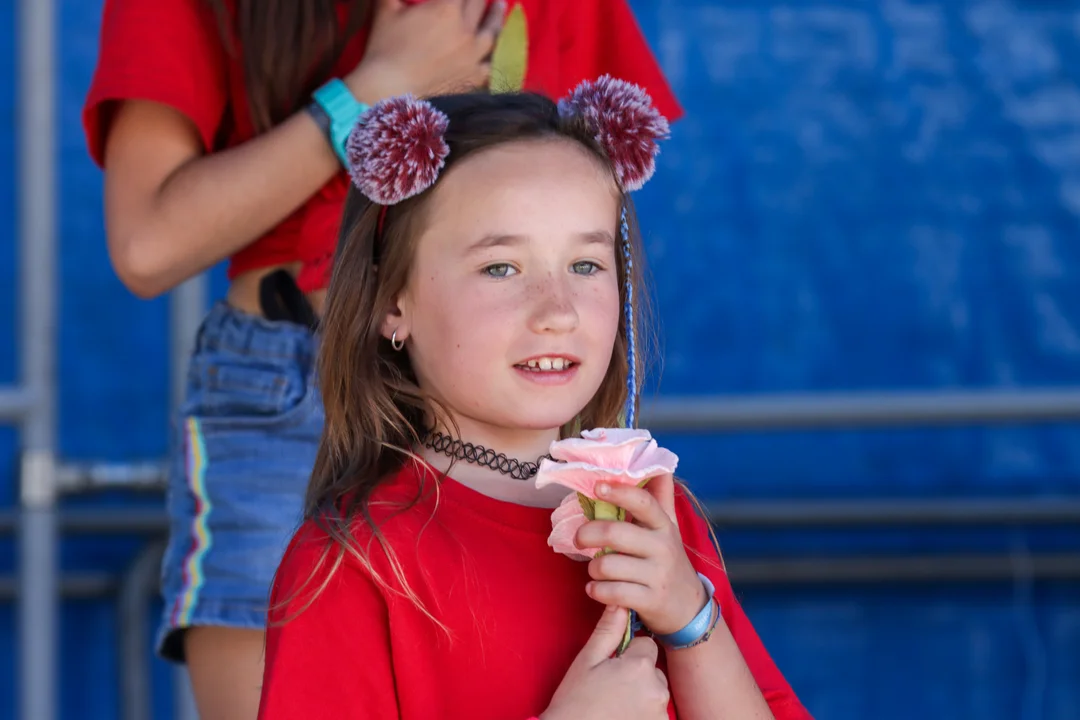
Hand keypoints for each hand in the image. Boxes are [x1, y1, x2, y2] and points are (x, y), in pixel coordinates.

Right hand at [346, 0, 503, 101]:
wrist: (389, 92)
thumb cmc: (384, 49)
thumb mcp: (386, 10)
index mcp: (447, 8)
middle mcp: (466, 30)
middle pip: (480, 4)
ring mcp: (473, 56)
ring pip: (493, 32)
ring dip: (497, 16)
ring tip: (500, 7)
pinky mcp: (473, 78)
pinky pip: (492, 63)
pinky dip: (497, 54)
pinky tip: (497, 50)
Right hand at [542, 606, 669, 719]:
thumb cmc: (575, 702)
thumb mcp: (587, 661)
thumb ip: (607, 631)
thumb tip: (619, 604)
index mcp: (639, 667)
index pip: (646, 644)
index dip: (628, 653)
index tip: (612, 667)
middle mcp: (657, 690)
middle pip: (653, 669)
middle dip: (637, 674)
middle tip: (611, 688)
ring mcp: (660, 713)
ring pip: (655, 692)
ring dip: (641, 695)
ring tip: (615, 705)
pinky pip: (656, 713)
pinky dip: (644, 714)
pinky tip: (622, 717)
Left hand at [575, 474, 707, 634]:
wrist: (688, 607)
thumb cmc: (668, 560)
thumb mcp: (669, 528)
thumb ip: (661, 497)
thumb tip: (660, 464)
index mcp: (664, 526)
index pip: (643, 502)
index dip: (618, 492)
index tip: (597, 486)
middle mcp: (663, 548)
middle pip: (615, 533)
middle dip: (588, 534)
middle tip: (579, 538)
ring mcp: (658, 575)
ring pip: (608, 565)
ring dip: (593, 568)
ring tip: (595, 569)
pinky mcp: (650, 600)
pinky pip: (611, 592)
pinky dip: (596, 590)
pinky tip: (596, 588)